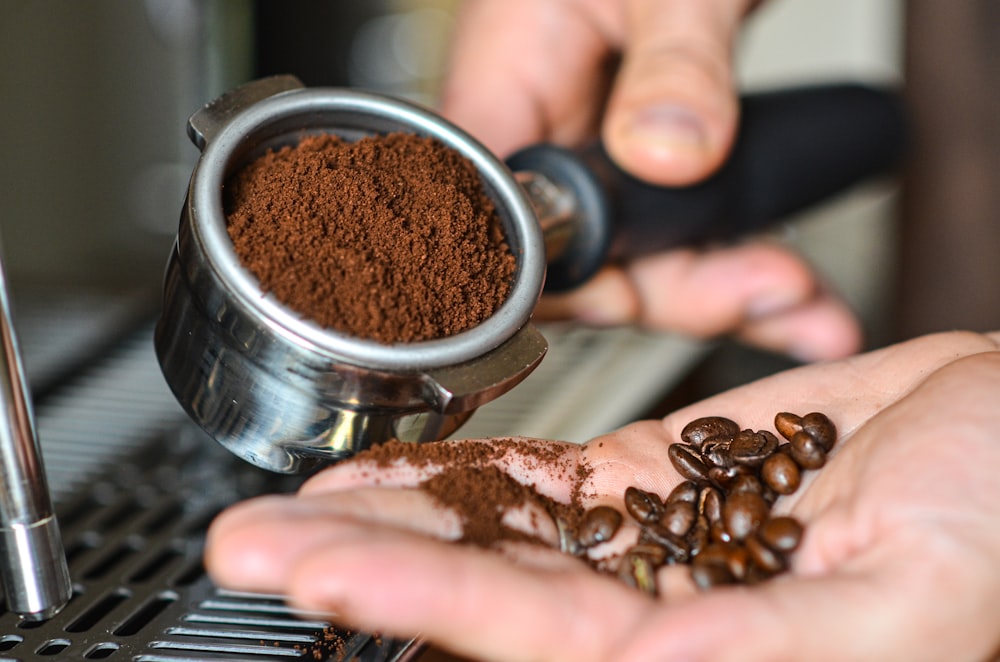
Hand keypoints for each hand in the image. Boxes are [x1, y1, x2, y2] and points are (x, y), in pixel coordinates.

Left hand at [206, 330, 999, 661]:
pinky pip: (555, 477)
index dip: (410, 602)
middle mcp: (663, 609)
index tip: (303, 573)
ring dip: (402, 512)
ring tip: (298, 504)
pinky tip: (412, 468)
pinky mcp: (671, 473)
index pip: (526, 636)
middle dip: (364, 563)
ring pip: (503, 528)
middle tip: (248, 545)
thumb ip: (761, 647)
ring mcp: (659, 537)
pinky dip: (478, 470)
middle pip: (484, 588)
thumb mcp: (907, 608)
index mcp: (709, 656)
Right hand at [439, 0, 860, 360]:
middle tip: (761, 292)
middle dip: (669, 291)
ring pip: (629, 259)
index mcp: (501, 82)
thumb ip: (674, 63)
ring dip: (717, 287)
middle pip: (575, 259)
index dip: (557, 274)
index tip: (632, 294)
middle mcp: (535, 127)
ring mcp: (585, 147)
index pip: (489, 219)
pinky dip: (729, 258)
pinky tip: (783, 281)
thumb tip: (669, 152)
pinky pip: (668, 231)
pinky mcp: (631, 155)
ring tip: (802, 302)